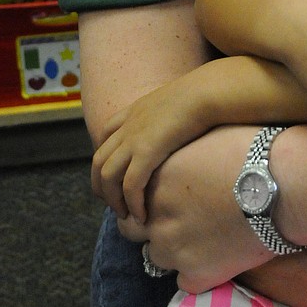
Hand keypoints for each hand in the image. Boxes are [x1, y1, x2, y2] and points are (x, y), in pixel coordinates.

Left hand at [92, 73, 211, 222]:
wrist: (208, 91)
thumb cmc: (205, 94)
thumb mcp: (179, 99)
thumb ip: (172, 112)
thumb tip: (185, 122)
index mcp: (135, 110)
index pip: (105, 133)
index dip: (105, 156)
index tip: (115, 174)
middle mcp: (128, 125)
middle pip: (99, 159)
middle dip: (101, 185)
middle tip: (113, 203)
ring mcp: (134, 138)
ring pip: (107, 175)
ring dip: (113, 199)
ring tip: (126, 214)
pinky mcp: (146, 151)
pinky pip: (130, 185)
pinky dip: (133, 203)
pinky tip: (141, 215)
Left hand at [115, 125, 273, 292]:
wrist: (287, 185)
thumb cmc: (255, 154)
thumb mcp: (207, 144)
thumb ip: (181, 160)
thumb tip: (180, 166)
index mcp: (157, 179)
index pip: (134, 198)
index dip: (151, 201)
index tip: (170, 200)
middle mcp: (157, 215)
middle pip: (133, 230)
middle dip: (153, 227)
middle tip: (183, 221)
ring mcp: (174, 248)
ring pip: (157, 257)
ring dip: (175, 250)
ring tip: (206, 238)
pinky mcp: (196, 274)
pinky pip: (185, 282)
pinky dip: (198, 273)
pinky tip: (220, 256)